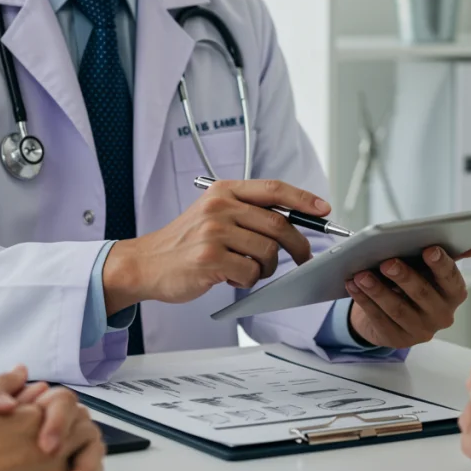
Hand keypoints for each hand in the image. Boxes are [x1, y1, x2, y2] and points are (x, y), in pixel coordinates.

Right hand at [103, 179, 331, 311]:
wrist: (146, 263)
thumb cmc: (185, 243)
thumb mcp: (213, 213)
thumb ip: (248, 212)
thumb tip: (294, 219)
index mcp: (223, 191)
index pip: (274, 189)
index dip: (304, 198)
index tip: (324, 210)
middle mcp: (219, 207)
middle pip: (279, 224)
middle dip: (298, 245)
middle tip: (302, 257)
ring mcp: (214, 232)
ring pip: (268, 252)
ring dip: (266, 268)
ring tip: (249, 269)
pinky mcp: (210, 259)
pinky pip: (250, 273)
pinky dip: (247, 280)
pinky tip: (230, 277)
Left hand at [344, 242, 470, 347]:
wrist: (396, 313)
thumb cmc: (417, 282)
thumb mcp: (433, 268)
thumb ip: (454, 252)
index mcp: (454, 294)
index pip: (451, 279)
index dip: (440, 264)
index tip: (429, 249)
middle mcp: (442, 315)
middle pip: (422, 294)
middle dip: (404, 276)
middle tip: (387, 261)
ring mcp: (420, 331)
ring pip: (398, 309)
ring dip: (378, 290)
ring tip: (361, 274)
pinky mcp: (398, 340)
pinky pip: (379, 319)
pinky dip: (364, 301)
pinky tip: (353, 286)